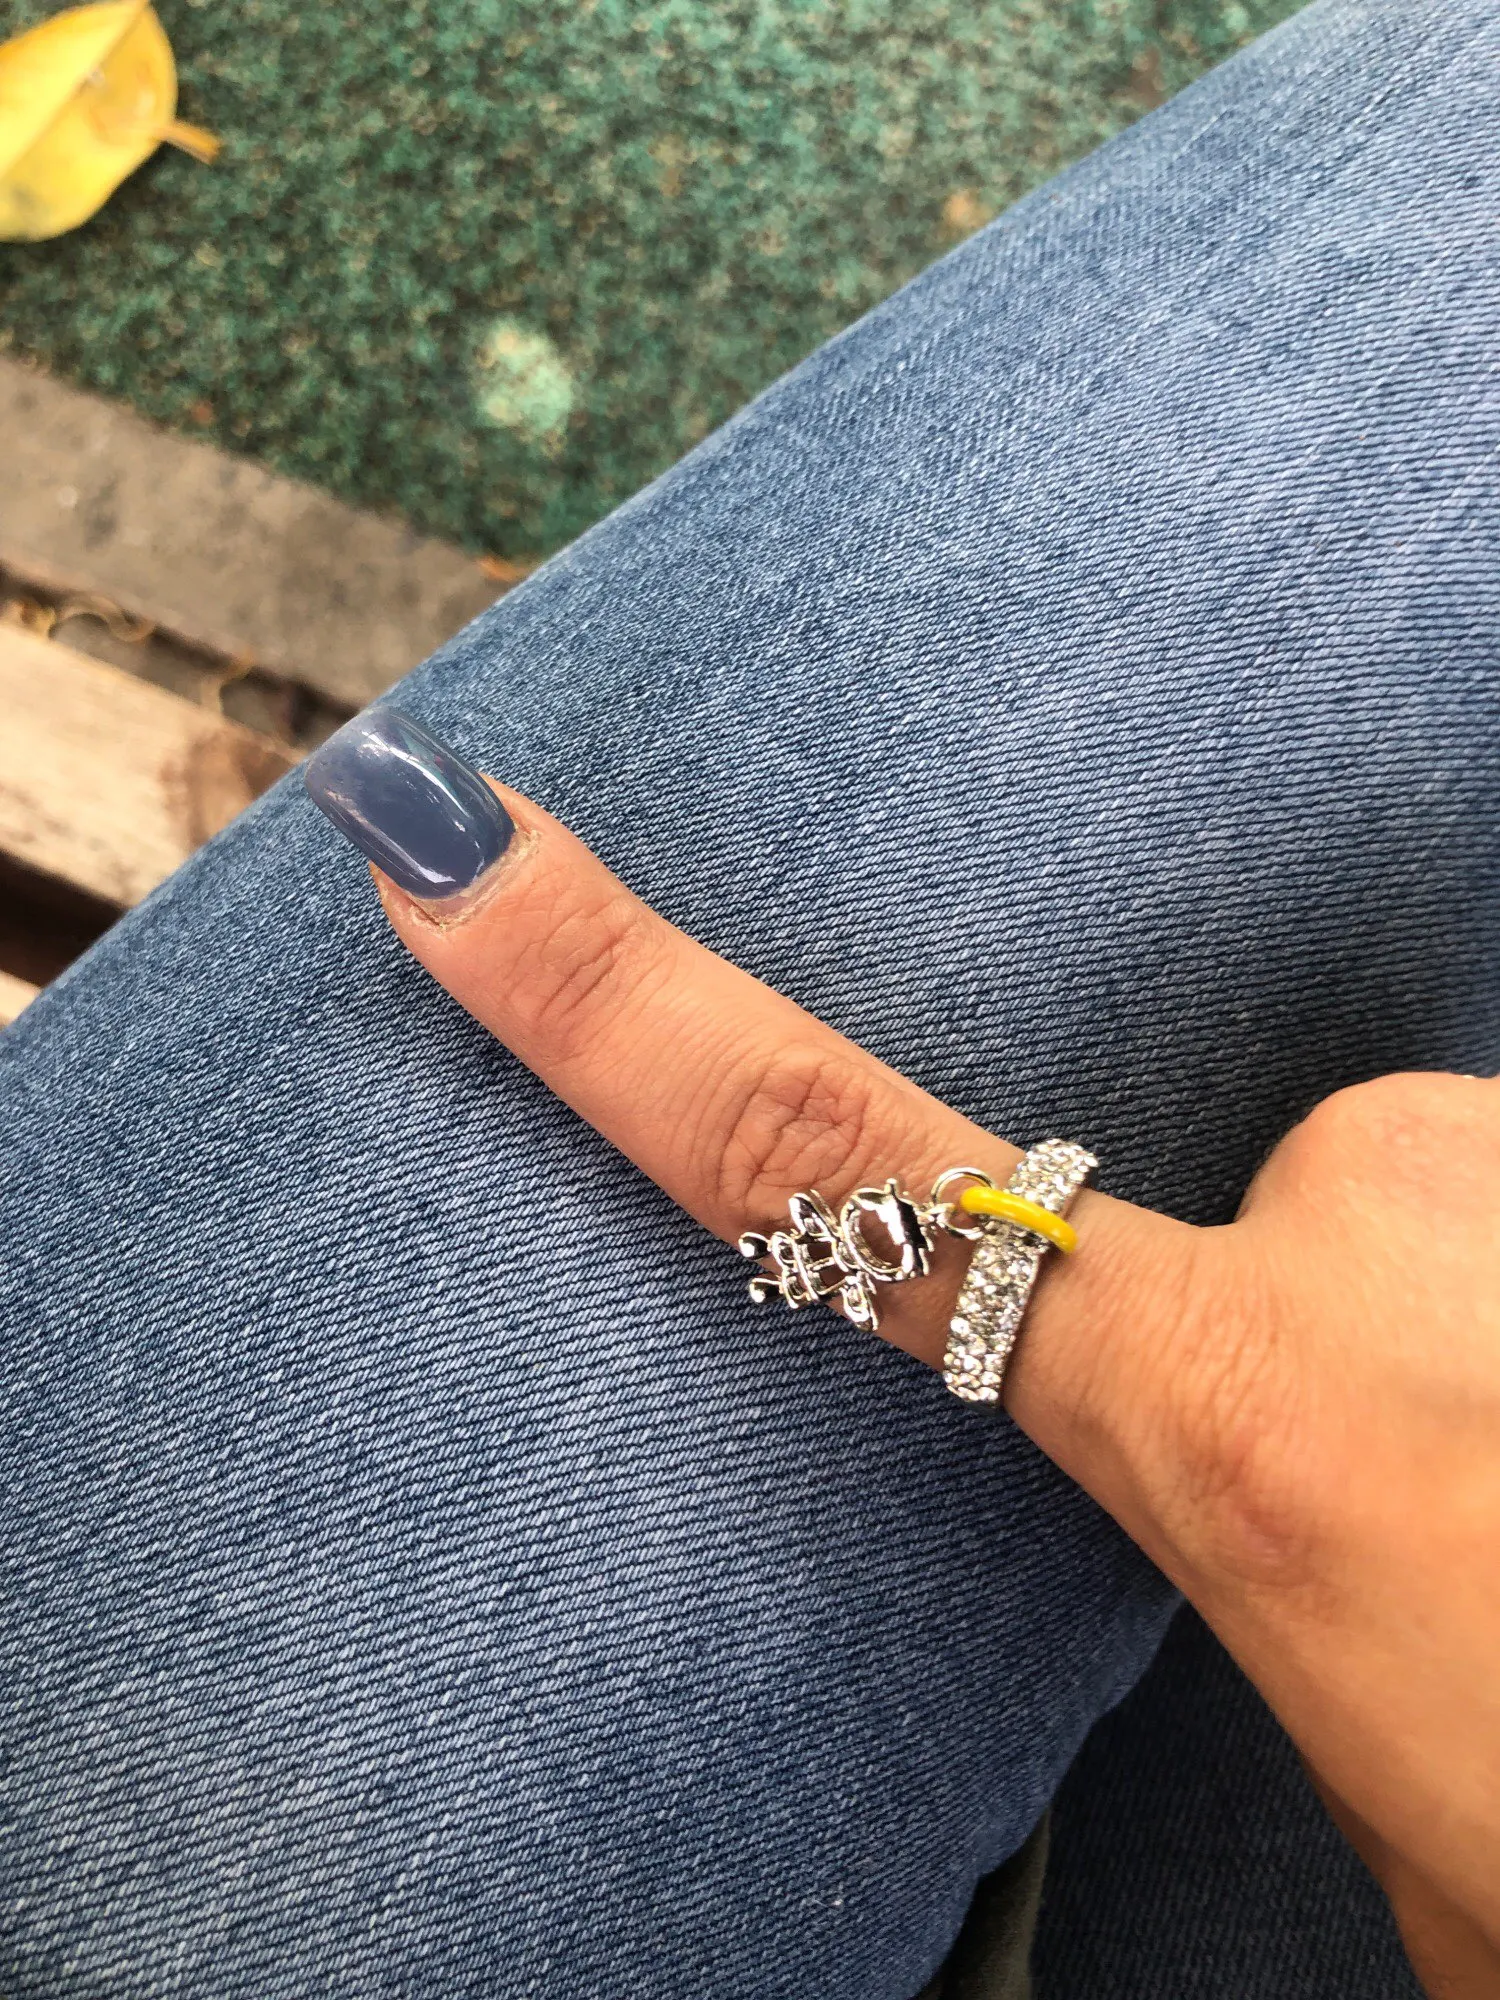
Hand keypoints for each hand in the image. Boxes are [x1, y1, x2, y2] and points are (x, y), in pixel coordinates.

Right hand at [307, 715, 1499, 1995]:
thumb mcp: (1405, 1821)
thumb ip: (1307, 1599)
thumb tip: (1328, 1528)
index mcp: (1249, 1422)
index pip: (826, 1165)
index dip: (606, 1001)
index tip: (443, 845)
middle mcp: (1387, 1239)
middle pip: (1250, 1217)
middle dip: (1314, 1340)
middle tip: (1475, 1539)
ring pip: (1435, 1208)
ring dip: (1489, 1363)